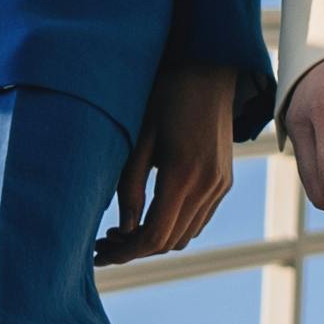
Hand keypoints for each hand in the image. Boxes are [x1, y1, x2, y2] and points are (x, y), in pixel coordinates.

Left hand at [106, 61, 240, 260]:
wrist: (208, 72)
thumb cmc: (164, 96)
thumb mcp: (138, 137)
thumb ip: (130, 185)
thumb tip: (125, 228)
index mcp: (183, 175)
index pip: (154, 236)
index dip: (125, 252)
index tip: (99, 252)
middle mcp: (207, 187)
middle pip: (170, 242)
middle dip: (134, 249)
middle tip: (103, 242)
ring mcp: (220, 186)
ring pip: (186, 236)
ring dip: (155, 240)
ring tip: (122, 231)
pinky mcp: (224, 182)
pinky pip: (199, 220)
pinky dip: (173, 227)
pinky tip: (149, 215)